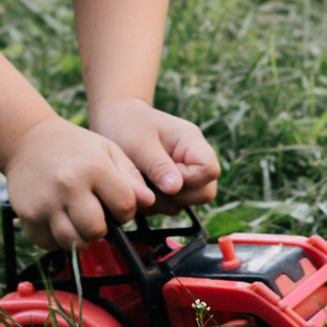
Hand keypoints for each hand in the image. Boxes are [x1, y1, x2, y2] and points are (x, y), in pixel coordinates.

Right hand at [3, 117, 155, 250]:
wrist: (27, 139)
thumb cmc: (74, 146)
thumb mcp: (108, 150)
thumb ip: (131, 176)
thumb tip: (149, 202)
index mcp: (94, 168)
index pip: (124, 206)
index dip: (125, 210)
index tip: (116, 204)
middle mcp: (69, 187)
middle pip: (96, 231)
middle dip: (101, 229)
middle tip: (95, 214)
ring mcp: (46, 203)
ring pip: (72, 243)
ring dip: (79, 237)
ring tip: (77, 218)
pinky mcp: (28, 216)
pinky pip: (49, 244)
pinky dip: (57, 238)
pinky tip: (59, 219)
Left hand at [89, 98, 219, 212]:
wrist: (116, 120)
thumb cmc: (127, 125)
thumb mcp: (139, 144)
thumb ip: (158, 165)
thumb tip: (175, 189)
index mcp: (191, 142)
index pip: (209, 170)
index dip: (190, 181)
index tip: (163, 177)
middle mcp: (193, 160)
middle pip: (205, 192)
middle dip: (176, 197)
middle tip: (149, 185)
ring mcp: (184, 174)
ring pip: (187, 203)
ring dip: (161, 202)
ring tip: (139, 185)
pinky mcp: (171, 186)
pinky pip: (171, 205)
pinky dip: (154, 204)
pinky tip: (139, 189)